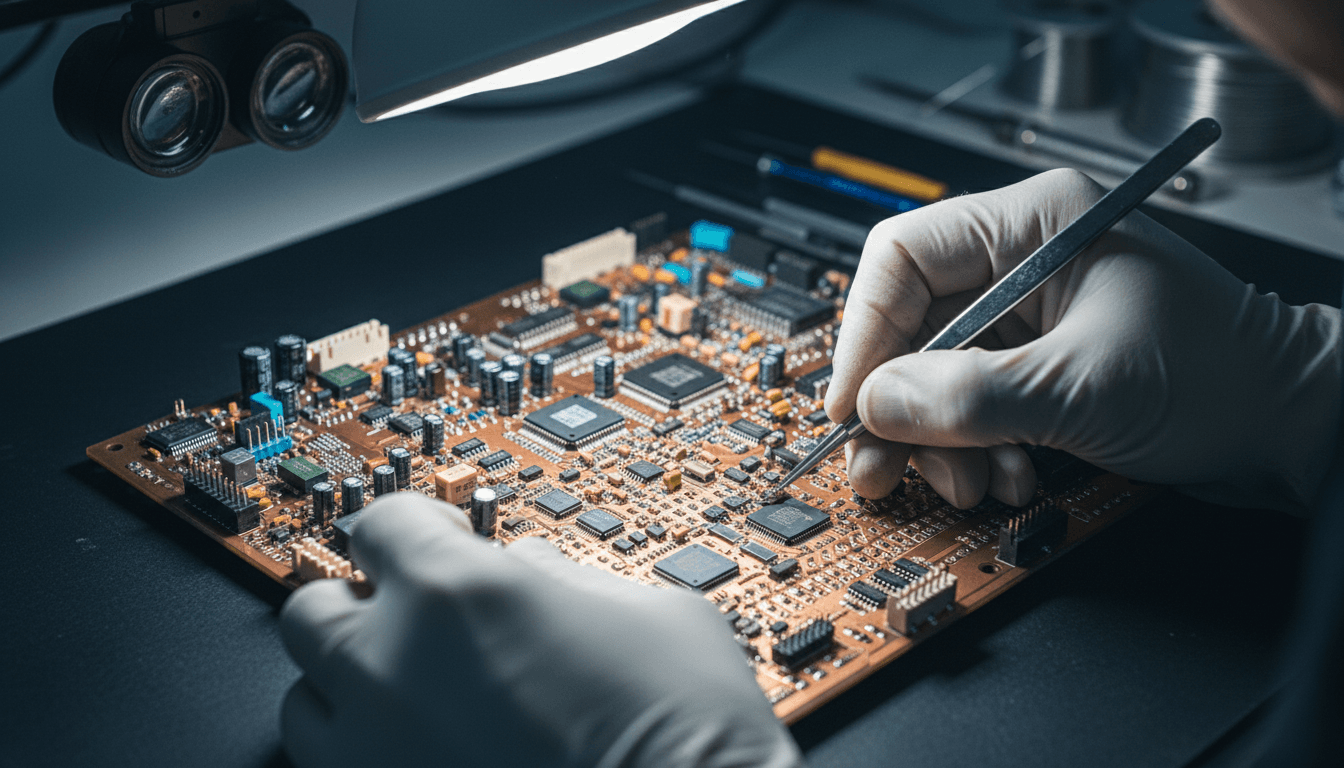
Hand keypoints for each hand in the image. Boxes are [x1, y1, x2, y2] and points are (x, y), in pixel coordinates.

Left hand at [279, 493, 802, 767]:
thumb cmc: (692, 736)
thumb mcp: (652, 613)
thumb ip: (565, 577)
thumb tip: (530, 574)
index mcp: (460, 594)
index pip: (382, 522)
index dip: (412, 528)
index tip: (430, 541)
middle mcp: (393, 673)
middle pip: (311, 610)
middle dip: (359, 607)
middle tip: (412, 619)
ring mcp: (377, 760)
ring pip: (305, 706)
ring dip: (349, 691)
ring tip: (410, 701)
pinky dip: (372, 761)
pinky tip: (428, 757)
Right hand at [827, 168, 1339, 512]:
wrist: (1289, 426)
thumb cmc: (1217, 375)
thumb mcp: (1080, 388)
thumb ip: (969, 397)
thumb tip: (877, 405)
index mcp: (1032, 223)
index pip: (902, 258)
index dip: (864, 333)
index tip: (851, 403)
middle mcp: (1021, 262)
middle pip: (910, 325)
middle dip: (896, 405)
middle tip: (878, 466)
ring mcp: (1028, 316)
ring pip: (934, 374)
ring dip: (937, 438)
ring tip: (964, 483)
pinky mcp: (1036, 364)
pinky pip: (970, 403)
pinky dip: (972, 448)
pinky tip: (1002, 476)